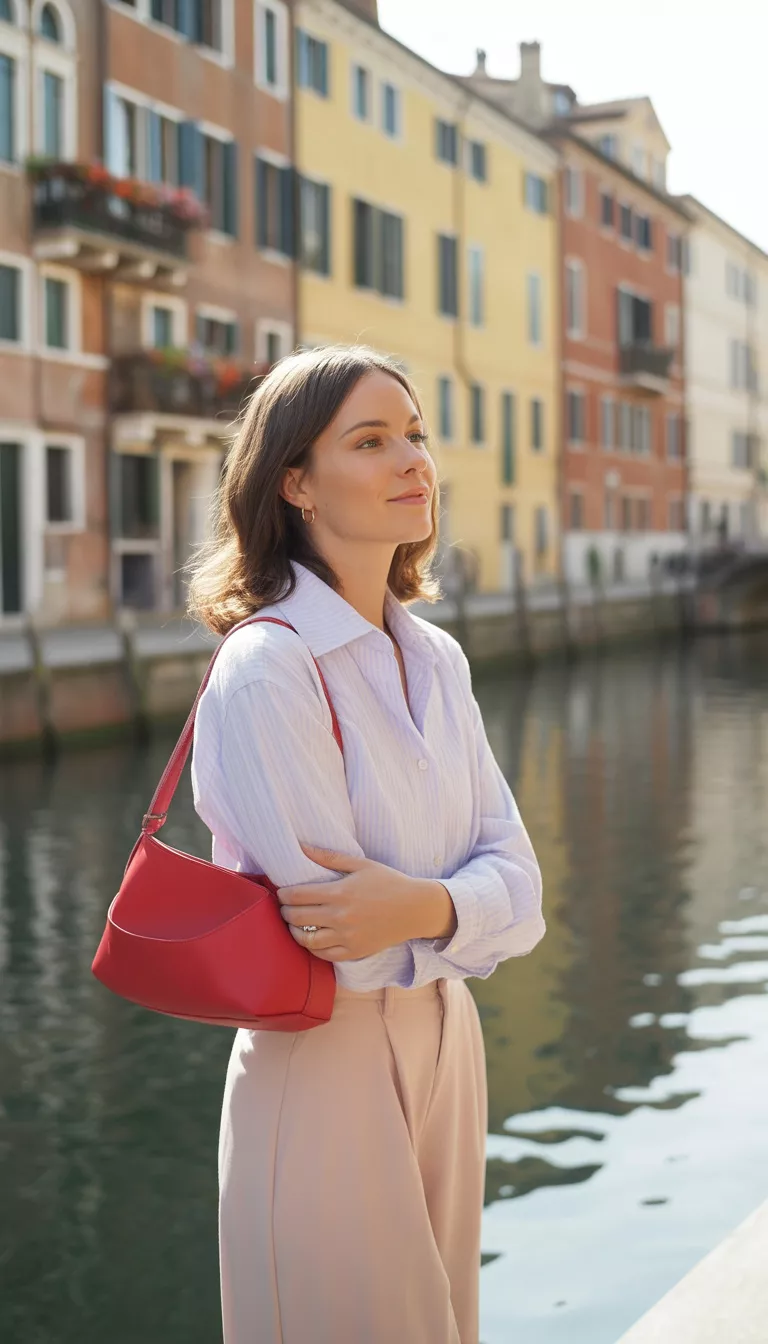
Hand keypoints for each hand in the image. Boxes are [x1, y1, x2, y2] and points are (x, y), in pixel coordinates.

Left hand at [276, 843, 452, 961]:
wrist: (415, 909)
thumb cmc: (389, 882)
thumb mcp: (361, 864)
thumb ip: (329, 856)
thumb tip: (301, 846)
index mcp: (340, 893)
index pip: (298, 895)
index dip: (284, 894)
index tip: (281, 892)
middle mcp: (341, 917)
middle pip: (298, 918)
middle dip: (286, 912)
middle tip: (285, 907)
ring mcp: (347, 937)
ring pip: (307, 940)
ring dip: (294, 932)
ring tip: (294, 925)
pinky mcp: (355, 951)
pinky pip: (325, 955)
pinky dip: (312, 948)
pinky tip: (311, 940)